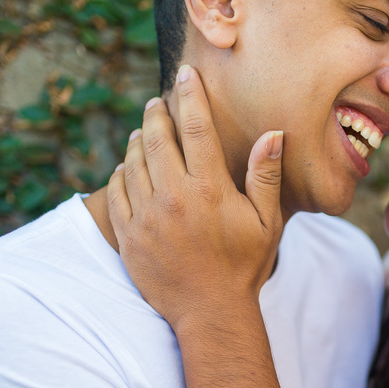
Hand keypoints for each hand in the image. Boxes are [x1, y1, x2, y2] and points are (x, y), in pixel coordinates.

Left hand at [106, 64, 283, 332]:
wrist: (209, 313)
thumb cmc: (244, 267)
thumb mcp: (266, 222)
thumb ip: (266, 176)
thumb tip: (273, 133)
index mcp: (209, 189)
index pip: (197, 128)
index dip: (190, 95)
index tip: (185, 74)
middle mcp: (174, 198)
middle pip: (157, 137)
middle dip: (156, 112)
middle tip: (156, 101)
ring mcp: (146, 217)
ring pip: (133, 162)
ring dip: (137, 140)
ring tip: (144, 131)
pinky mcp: (128, 236)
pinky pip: (115, 192)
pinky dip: (120, 174)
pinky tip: (127, 168)